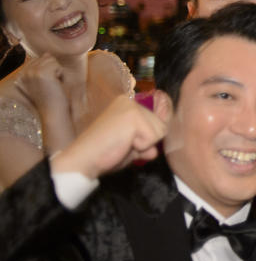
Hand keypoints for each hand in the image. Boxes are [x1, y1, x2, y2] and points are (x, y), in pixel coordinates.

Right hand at [14, 53, 69, 114]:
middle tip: (52, 86)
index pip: (40, 60)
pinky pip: (57, 65)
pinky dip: (61, 75)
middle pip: (46, 58)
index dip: (50, 71)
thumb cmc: (52, 99)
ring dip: (58, 73)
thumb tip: (47, 53)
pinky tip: (57, 85)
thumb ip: (43, 68)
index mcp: (21, 76)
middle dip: (54, 70)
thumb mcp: (45, 83)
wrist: (53, 112)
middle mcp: (24, 73)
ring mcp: (31, 72)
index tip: (47, 85)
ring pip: (52, 60)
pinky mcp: (40, 73)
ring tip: (54, 86)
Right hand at [50, 96, 165, 178]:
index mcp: (129, 103)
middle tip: (124, 145)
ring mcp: (132, 107)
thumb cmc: (107, 153)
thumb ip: (151, 135)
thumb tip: (167, 129)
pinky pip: (153, 139)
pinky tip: (123, 145)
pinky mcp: (133, 117)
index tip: (134, 137)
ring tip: (123, 145)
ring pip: (161, 133)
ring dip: (144, 146)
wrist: (83, 160)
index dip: (155, 131)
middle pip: (163, 126)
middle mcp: (131, 100)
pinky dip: (141, 149)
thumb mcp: (134, 141)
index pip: (160, 113)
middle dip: (148, 142)